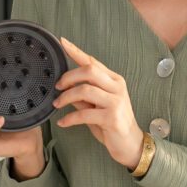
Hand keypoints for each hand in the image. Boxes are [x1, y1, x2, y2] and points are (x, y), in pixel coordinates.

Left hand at [53, 40, 146, 169]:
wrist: (130, 144)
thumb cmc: (112, 124)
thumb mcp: (96, 106)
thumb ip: (83, 95)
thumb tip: (64, 87)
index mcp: (114, 80)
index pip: (93, 62)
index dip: (76, 51)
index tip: (62, 42)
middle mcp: (117, 87)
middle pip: (89, 71)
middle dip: (68, 77)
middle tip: (57, 87)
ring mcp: (116, 101)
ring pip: (85, 90)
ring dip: (66, 97)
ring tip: (57, 105)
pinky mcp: (112, 117)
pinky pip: (85, 113)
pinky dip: (70, 117)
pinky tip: (63, 122)